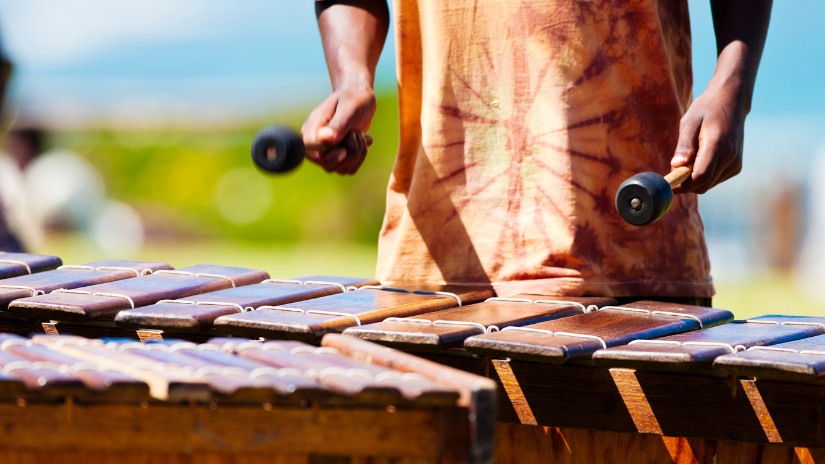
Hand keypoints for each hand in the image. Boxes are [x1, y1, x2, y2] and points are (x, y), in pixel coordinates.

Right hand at [301, 88, 375, 174]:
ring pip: (339, 169)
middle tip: (355, 133)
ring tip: (359, 134)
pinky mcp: (339, 158)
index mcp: (313, 127)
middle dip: (348, 154)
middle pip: (326, 164)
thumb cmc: (353, 100)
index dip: (327, 157)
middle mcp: (317, 142)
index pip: (310, 152)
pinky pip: (349, 169)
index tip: (344, 151)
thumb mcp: (349, 108)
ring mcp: (327, 152)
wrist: (360, 100)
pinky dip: (360, 158)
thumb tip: (324, 138)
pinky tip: (361, 143)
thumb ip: (338, 124)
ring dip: (356, 154)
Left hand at [670, 80, 745, 194]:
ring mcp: (736, 163)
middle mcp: (731, 157)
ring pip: (708, 184)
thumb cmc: (706, 109)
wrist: (731, 102)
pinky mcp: (736, 167)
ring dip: (694, 178)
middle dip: (686, 183)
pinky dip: (704, 175)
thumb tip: (676, 166)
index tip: (669, 183)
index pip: (701, 176)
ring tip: (692, 155)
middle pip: (704, 184)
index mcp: (718, 145)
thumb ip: (684, 145)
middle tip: (674, 170)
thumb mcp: (689, 122)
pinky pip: (715, 180)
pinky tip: (701, 157)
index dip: (683, 184)